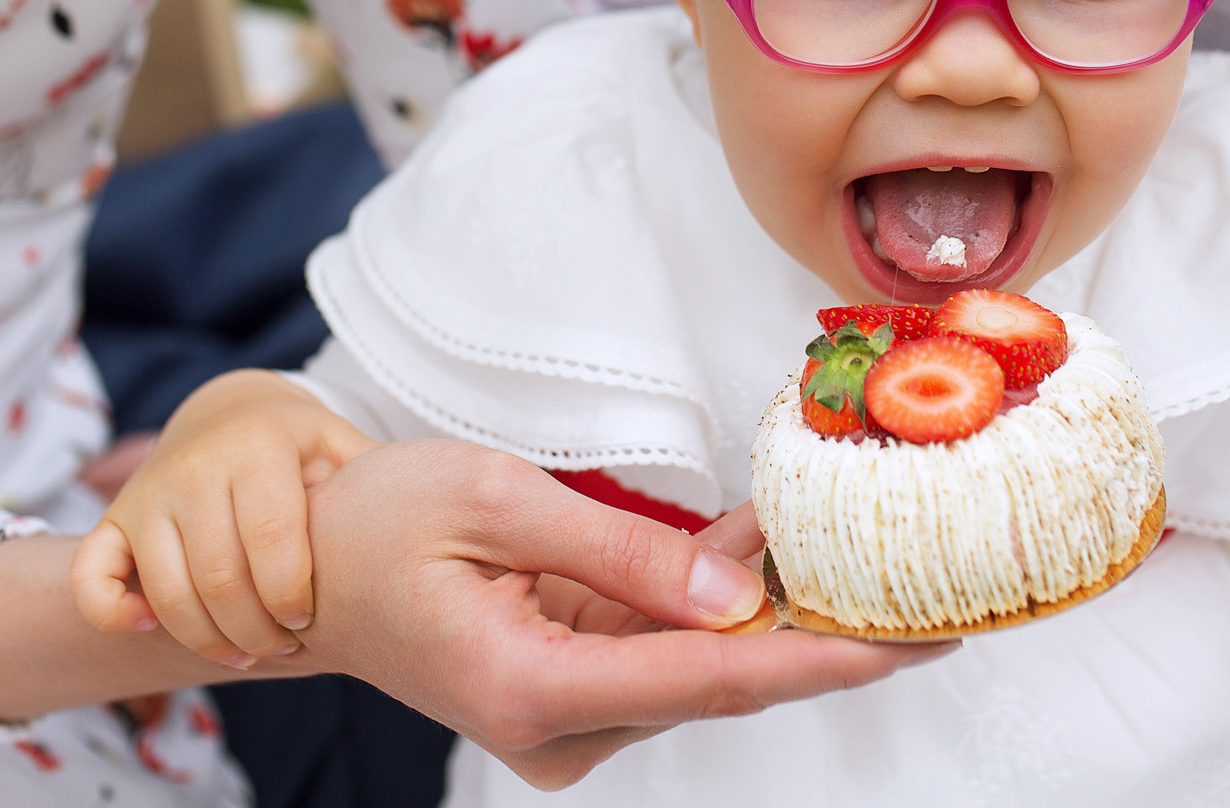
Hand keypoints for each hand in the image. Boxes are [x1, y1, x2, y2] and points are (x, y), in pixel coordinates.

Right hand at [70, 370, 373, 668]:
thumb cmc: (300, 445)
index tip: (307, 618)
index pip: (271, 538)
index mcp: (258, 446)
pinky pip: (92, 577)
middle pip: (218, 577)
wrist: (228, 409)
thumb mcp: (339, 445)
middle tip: (281, 644)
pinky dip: (114, 612)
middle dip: (255, 631)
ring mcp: (149, 494)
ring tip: (243, 649)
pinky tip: (152, 625)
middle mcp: (195, 467)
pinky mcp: (114, 519)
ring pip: (165, 590)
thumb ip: (370, 483)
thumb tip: (421, 528)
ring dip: (205, 638)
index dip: (291, 595)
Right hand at [290, 441, 945, 788]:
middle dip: (819, 624)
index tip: (909, 644)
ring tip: (852, 532)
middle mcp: (555, 727)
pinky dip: (714, 593)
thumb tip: (740, 599)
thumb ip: (624, 551)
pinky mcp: (572, 693)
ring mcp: (565, 719)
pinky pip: (665, 642)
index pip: (708, 682)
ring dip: (769, 598)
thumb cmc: (377, 523)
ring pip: (700, 658)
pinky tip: (770, 539)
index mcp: (528, 687)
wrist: (299, 565)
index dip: (819, 661)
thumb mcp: (496, 502)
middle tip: (930, 585)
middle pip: (718, 678)